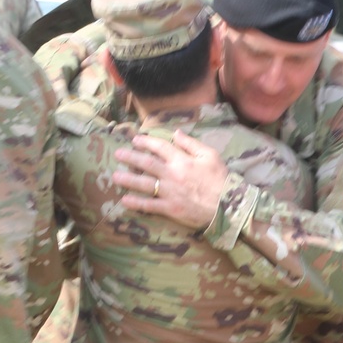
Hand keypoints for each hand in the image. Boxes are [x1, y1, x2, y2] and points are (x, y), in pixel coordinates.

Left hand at [113, 129, 228, 231]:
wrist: (228, 206)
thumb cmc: (221, 179)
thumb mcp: (210, 155)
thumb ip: (191, 143)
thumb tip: (175, 133)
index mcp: (182, 160)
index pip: (159, 147)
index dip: (145, 142)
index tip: (135, 140)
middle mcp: (172, 174)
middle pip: (146, 164)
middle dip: (130, 158)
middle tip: (117, 154)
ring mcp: (170, 193)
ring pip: (144, 184)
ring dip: (128, 179)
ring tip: (115, 176)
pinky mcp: (171, 209)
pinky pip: (150, 205)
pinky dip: (137, 203)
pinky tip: (125, 200)